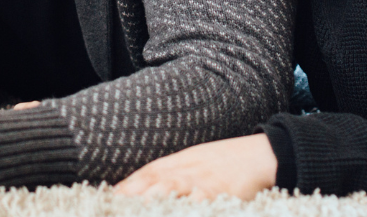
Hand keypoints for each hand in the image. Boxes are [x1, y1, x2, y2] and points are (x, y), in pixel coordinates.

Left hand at [114, 134, 277, 199]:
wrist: (261, 155)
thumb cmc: (223, 162)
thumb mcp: (192, 163)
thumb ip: (166, 176)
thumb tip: (135, 190)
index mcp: (178, 162)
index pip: (146, 174)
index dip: (126, 187)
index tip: (106, 199)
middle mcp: (187, 170)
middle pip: (154, 183)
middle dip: (133, 197)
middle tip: (113, 209)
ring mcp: (203, 181)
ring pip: (173, 190)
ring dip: (155, 201)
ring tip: (139, 210)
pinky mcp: (221, 193)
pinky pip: (201, 202)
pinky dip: (190, 208)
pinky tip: (180, 211)